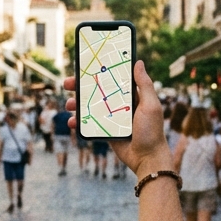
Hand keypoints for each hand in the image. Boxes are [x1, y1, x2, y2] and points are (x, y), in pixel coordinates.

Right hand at [63, 61, 169, 177]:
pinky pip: (89, 123)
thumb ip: (145, 85)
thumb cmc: (152, 131)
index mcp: (131, 95)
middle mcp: (120, 104)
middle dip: (80, 87)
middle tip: (68, 83)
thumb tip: (139, 62)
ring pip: (90, 107)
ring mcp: (111, 118)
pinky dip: (79, 122)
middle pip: (97, 91)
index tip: (85, 66)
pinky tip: (72, 122)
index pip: (112, 79)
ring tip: (69, 105)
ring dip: (77, 104)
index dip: (99, 72)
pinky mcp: (105, 130)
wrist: (147, 158)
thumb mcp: (150, 105)